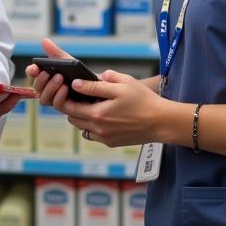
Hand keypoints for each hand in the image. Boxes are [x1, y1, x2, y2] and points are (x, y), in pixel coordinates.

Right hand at [25, 37, 96, 107]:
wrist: (97, 86)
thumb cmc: (80, 74)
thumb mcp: (69, 62)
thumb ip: (56, 53)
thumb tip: (44, 41)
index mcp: (46, 77)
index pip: (33, 74)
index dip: (31, 71)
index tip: (34, 67)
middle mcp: (48, 90)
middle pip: (37, 88)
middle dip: (41, 80)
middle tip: (49, 73)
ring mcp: (55, 99)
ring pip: (44, 98)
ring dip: (50, 88)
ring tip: (60, 78)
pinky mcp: (65, 107)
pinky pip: (57, 105)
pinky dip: (59, 96)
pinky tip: (66, 88)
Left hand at [26, 39, 162, 147]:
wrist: (162, 122)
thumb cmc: (144, 100)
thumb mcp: (122, 85)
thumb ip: (97, 84)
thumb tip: (77, 83)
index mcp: (98, 114)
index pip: (69, 107)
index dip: (63, 97)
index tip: (65, 88)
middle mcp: (98, 129)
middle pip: (72, 118)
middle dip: (71, 106)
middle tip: (76, 94)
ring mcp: (105, 138)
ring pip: (82, 127)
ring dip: (81, 116)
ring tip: (88, 103)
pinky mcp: (111, 143)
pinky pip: (93, 134)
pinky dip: (92, 125)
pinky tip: (101, 114)